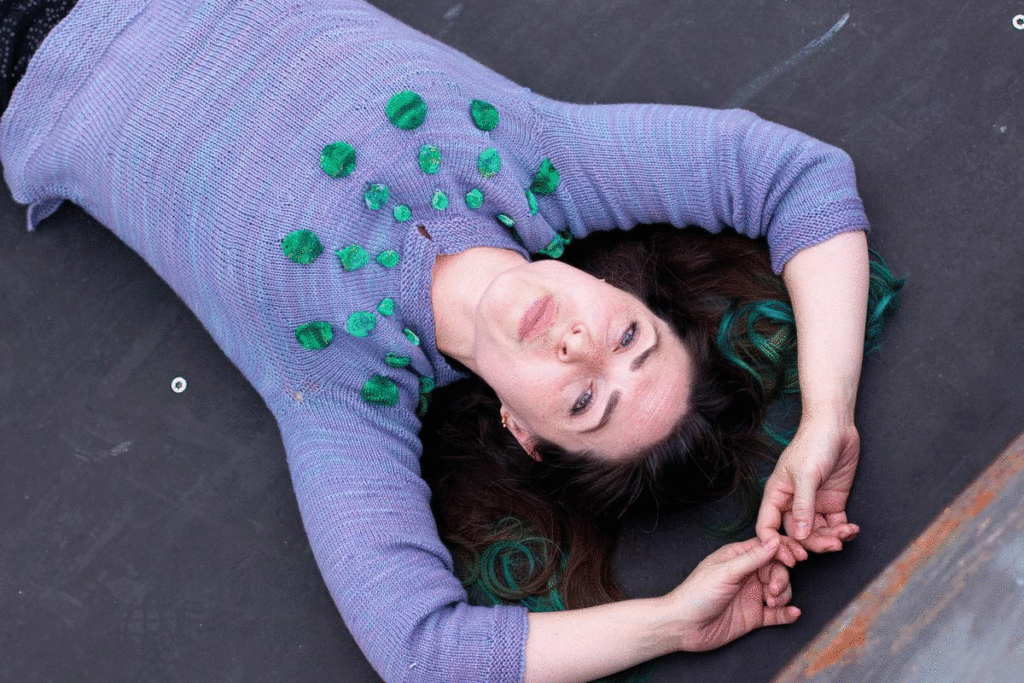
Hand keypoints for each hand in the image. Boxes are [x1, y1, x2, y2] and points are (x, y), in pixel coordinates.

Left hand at [668, 537, 799, 651]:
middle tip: (773, 589)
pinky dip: (787, 613)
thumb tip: (774, 541)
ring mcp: (751, 595)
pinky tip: (793, 614)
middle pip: (777, 569)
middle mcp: (746, 575)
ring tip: (772, 603)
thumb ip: (752, 558)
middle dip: (781, 578)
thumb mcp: (725, 572)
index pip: (767, 547)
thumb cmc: (696, 594)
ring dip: (783, 595)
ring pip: (780, 590)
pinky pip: (777, 614)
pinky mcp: (753, 616)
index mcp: (737, 558)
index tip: (795, 559)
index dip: (783, 551)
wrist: (683, 627)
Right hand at [756, 416, 861, 565]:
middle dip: (811, 544)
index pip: (769, 526)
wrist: (836, 427)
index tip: (791, 557)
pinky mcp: (832, 502)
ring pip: (817, 532)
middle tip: (828, 547)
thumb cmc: (813, 444)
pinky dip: (843, 531)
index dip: (776, 545)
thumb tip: (799, 535)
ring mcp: (813, 504)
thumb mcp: (805, 475)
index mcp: (778, 495)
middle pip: (796, 534)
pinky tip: (851, 530)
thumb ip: (803, 506)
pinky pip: (834, 525)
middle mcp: (793, 503)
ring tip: (844, 536)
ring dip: (830, 539)